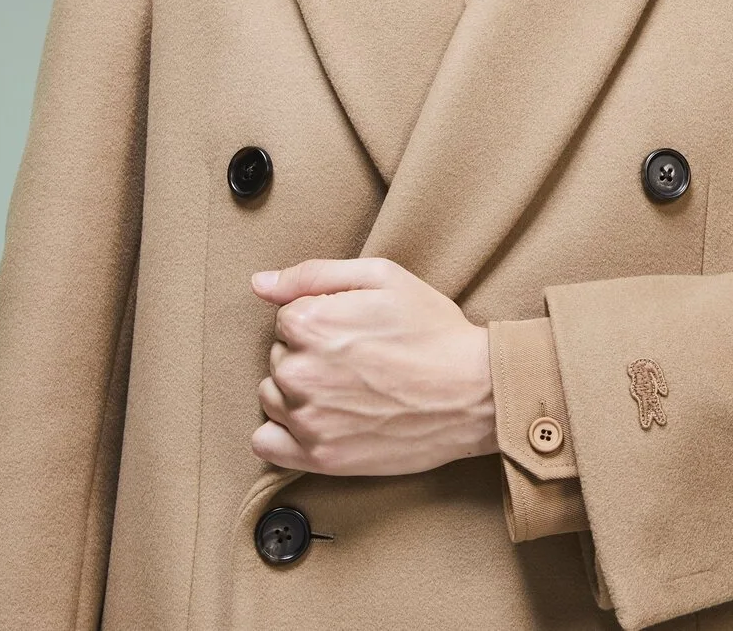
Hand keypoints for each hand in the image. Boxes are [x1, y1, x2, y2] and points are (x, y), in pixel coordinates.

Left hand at [248, 256, 496, 475]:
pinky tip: (320, 419)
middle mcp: (300, 372)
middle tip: (357, 357)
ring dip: (298, 390)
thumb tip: (259, 282)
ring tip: (345, 387)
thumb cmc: (432, 329)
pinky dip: (284, 432)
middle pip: (279, 355)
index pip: (286, 316)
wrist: (473, 392)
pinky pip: (267, 443)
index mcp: (311, 323)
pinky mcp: (319, 458)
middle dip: (309, 352)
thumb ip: (314, 274)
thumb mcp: (383, 277)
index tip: (354, 327)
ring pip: (272, 395)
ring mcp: (308, 419)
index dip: (322, 317)